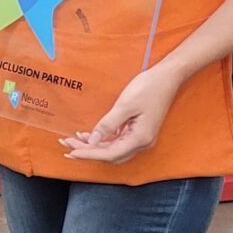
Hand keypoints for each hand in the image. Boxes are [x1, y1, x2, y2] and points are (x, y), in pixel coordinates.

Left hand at [62, 62, 184, 164]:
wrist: (166, 77)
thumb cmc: (149, 88)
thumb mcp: (124, 105)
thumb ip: (108, 124)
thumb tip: (92, 140)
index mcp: (140, 139)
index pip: (110, 154)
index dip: (89, 154)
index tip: (71, 152)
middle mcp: (142, 142)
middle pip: (110, 155)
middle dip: (88, 151)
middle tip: (66, 144)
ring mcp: (141, 137)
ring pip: (113, 149)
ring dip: (94, 146)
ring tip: (73, 139)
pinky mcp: (138, 130)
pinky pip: (118, 140)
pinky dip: (102, 139)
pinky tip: (88, 135)